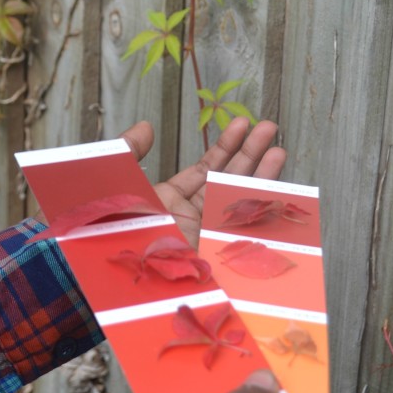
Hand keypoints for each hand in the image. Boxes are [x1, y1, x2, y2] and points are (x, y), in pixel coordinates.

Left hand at [120, 118, 285, 247]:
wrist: (121, 268)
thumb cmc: (113, 228)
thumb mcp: (117, 180)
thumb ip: (129, 150)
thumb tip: (145, 126)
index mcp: (167, 200)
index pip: (204, 169)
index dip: (224, 147)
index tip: (241, 124)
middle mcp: (189, 216)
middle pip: (227, 179)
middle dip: (249, 153)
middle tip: (268, 127)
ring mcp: (204, 234)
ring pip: (240, 200)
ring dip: (261, 175)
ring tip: (279, 149)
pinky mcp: (214, 252)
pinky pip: (243, 228)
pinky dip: (261, 209)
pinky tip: (277, 188)